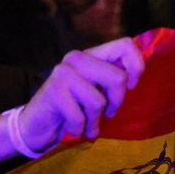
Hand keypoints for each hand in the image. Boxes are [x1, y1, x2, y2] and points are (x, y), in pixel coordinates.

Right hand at [13, 37, 146, 151]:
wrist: (37, 126)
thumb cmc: (74, 110)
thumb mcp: (98, 92)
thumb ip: (114, 82)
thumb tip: (137, 78)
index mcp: (92, 55)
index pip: (125, 45)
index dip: (136, 67)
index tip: (132, 87)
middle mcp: (77, 58)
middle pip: (118, 77)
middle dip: (116, 102)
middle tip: (107, 113)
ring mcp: (63, 72)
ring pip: (99, 101)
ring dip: (94, 120)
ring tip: (85, 123)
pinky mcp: (53, 89)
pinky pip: (80, 116)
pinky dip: (79, 129)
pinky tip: (71, 128)